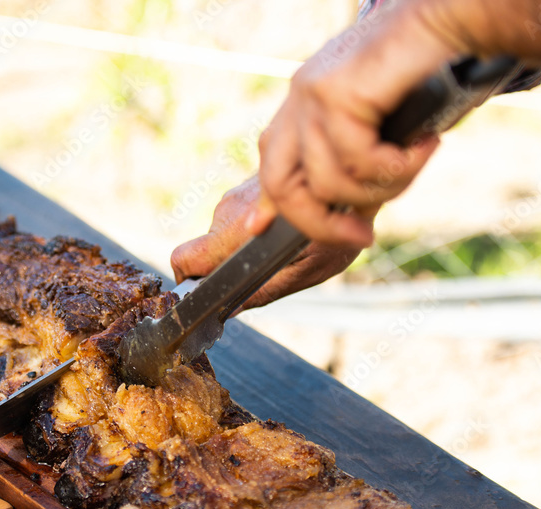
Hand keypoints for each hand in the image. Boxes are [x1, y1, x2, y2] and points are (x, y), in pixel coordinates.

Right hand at [170, 175, 365, 309]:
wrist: (354, 168)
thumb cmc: (340, 220)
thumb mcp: (306, 270)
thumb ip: (264, 290)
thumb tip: (228, 308)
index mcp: (237, 232)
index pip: (186, 258)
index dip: (188, 281)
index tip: (208, 293)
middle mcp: (229, 208)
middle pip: (207, 250)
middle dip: (230, 266)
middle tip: (271, 269)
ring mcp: (236, 192)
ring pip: (224, 233)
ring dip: (248, 246)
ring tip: (288, 243)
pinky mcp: (246, 185)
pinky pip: (239, 216)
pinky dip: (258, 228)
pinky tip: (290, 225)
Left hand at [252, 2, 452, 247]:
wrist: (452, 16)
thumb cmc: (426, 69)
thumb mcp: (380, 121)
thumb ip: (354, 154)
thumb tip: (341, 203)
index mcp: (304, 103)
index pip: (272, 165)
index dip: (269, 205)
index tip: (264, 231)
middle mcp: (300, 97)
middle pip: (281, 186)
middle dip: (320, 225)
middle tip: (363, 236)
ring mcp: (313, 94)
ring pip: (328, 183)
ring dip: (382, 189)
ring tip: (416, 162)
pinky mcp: (337, 93)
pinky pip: (358, 161)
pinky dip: (398, 166)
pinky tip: (425, 145)